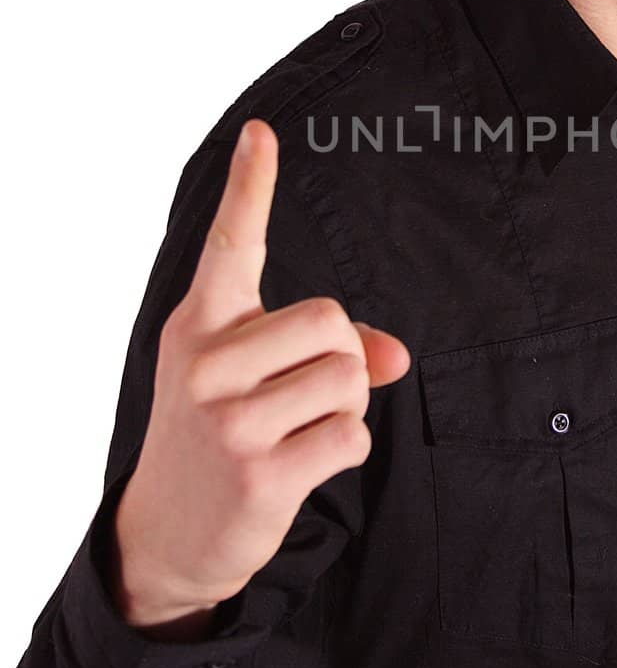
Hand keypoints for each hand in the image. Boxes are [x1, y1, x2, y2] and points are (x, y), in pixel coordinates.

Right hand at [110, 118, 409, 628]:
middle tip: (305, 393)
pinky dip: (344, 447)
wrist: (169, 533)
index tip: (261, 133)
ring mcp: (228, 420)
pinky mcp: (258, 473)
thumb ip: (317, 351)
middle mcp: (205, 362)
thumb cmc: (218, 437)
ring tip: (299, 430)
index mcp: (200, 325)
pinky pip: (351, 434)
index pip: (231, 244)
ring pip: (347, 376)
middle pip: (330, 318)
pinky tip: (303, 465)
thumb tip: (396, 355)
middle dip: (342, 355)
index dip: (250, 186)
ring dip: (345, 406)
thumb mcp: (248, 382)